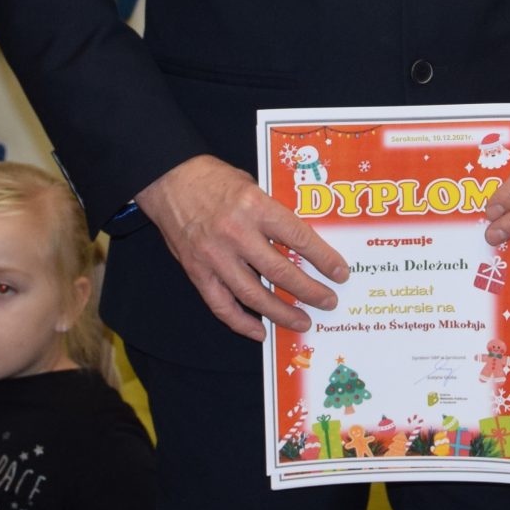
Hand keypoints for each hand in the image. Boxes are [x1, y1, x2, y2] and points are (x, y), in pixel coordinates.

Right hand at [138, 154, 344, 341]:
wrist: (170, 180)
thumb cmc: (214, 179)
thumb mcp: (253, 185)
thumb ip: (274, 213)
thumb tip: (304, 242)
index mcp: (255, 207)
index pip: (298, 237)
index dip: (323, 259)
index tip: (339, 273)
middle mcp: (236, 233)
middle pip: (280, 272)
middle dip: (309, 291)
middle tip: (328, 302)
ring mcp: (214, 256)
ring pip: (253, 294)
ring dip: (280, 312)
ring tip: (302, 322)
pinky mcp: (196, 271)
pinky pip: (221, 304)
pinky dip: (240, 322)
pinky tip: (259, 330)